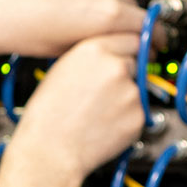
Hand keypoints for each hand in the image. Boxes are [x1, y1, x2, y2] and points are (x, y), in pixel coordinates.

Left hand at [0, 0, 143, 58]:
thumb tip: (121, 45)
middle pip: (133, 6)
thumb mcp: (74, 49)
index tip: (151, 43)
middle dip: (129, 22)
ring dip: (110, 4)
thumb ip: (106, 43)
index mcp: (107, 14)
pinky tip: (74, 5)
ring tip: (88, 21)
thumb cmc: (28, 35)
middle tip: (119, 36)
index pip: (147, 24)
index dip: (150, 38)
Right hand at [5, 33, 144, 180]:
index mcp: (94, 50)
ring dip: (124, 97)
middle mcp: (116, 67)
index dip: (128, 47)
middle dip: (126, 72)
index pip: (129, 36)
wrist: (50, 150)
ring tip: (97, 111)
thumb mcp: (61, 70)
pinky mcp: (139, 117)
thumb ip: (91, 58)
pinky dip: (126, 118)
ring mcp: (131, 92)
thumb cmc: (48, 115)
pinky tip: (104, 124)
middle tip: (105, 90)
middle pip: (136, 61)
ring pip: (137, 88)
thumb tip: (108, 56)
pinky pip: (138, 112)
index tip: (132, 51)